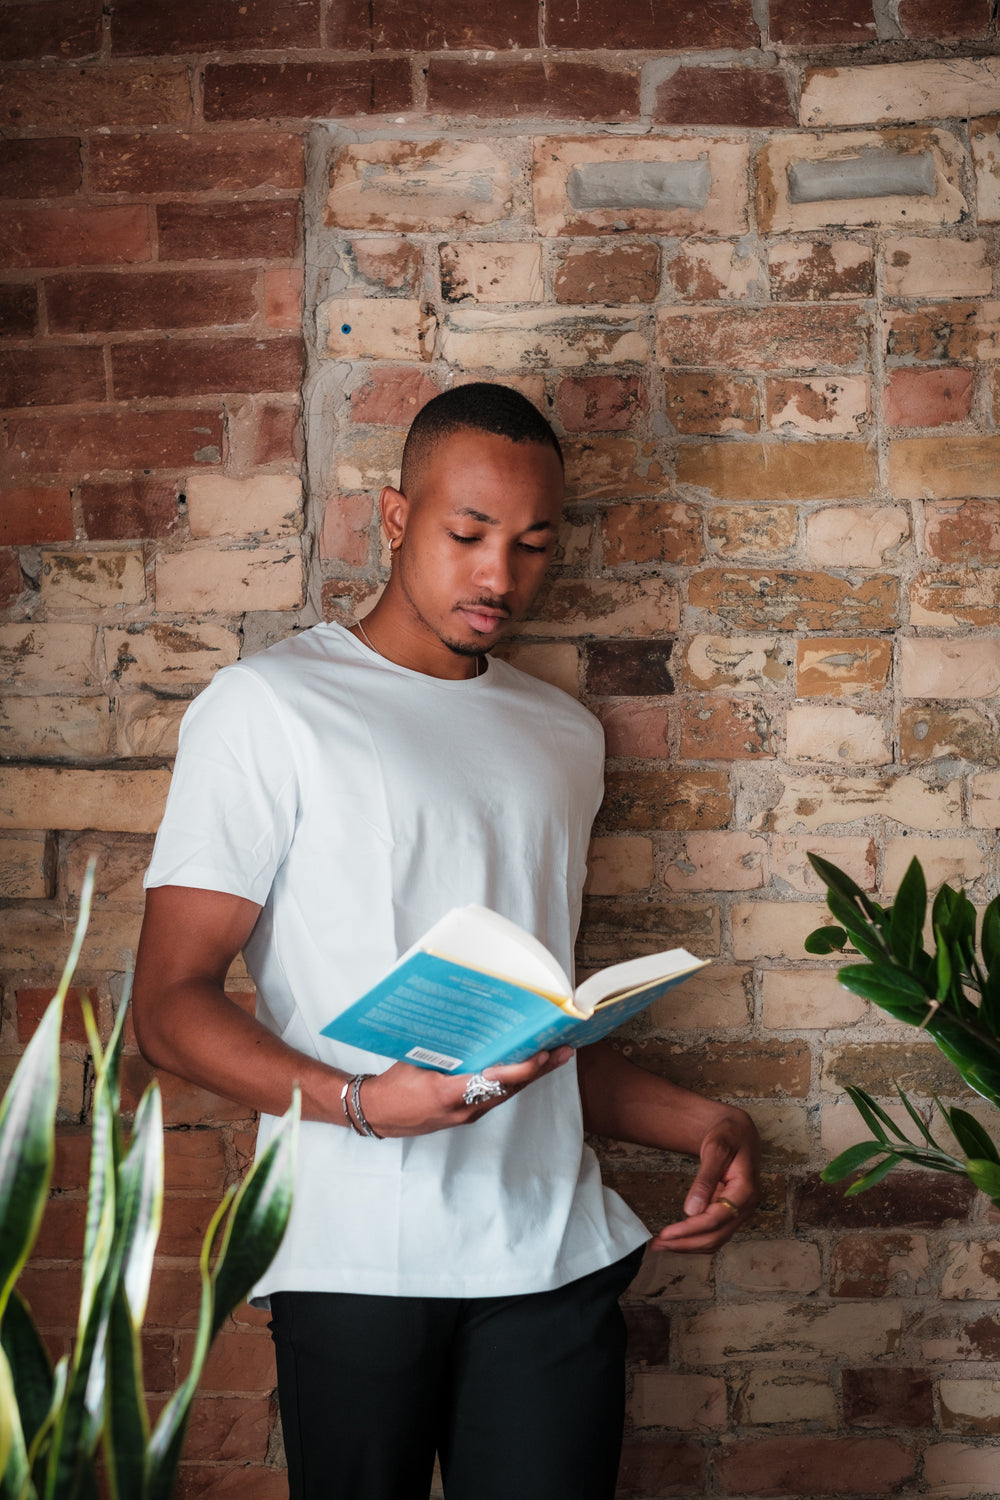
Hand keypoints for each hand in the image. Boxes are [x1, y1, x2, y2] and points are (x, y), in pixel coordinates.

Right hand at [359, 1047, 573, 1137]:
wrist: (377, 1114)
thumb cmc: (393, 1086)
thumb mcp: (414, 1060)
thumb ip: (443, 1048)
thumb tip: (468, 1023)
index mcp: (449, 1094)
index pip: (494, 1082)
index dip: (520, 1070)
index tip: (540, 1055)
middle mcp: (464, 1109)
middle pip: (510, 1090)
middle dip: (538, 1070)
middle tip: (563, 1050)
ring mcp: (466, 1115)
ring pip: (506, 1094)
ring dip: (531, 1076)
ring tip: (555, 1056)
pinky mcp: (466, 1115)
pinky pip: (495, 1097)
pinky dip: (514, 1082)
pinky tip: (527, 1069)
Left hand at [649, 1111, 759, 1253]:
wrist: (738, 1132)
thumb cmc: (729, 1135)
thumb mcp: (716, 1149)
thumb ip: (705, 1179)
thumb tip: (692, 1210)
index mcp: (746, 1190)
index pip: (717, 1219)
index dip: (691, 1229)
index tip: (668, 1233)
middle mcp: (745, 1206)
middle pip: (715, 1236)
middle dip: (685, 1243)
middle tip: (657, 1243)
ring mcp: (739, 1212)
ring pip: (715, 1240)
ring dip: (688, 1245)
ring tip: (661, 1244)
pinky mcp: (730, 1213)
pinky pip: (713, 1233)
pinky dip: (694, 1239)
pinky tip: (676, 1239)